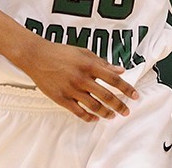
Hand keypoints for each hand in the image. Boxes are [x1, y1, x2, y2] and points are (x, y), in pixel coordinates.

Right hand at [22, 41, 138, 121]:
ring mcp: (71, 89)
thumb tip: (120, 70)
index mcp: (89, 65)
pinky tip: (94, 118)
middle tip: (126, 111)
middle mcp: (82, 78)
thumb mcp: (84, 52)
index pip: (113, 79)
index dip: (126, 89)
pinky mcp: (61, 98)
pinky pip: (77, 111)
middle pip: (106, 96)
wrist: (37, 57)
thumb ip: (103, 62)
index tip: (135, 96)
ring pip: (93, 106)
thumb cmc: (61, 52)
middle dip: (119, 105)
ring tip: (112, 116)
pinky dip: (88, 117)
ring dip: (105, 113)